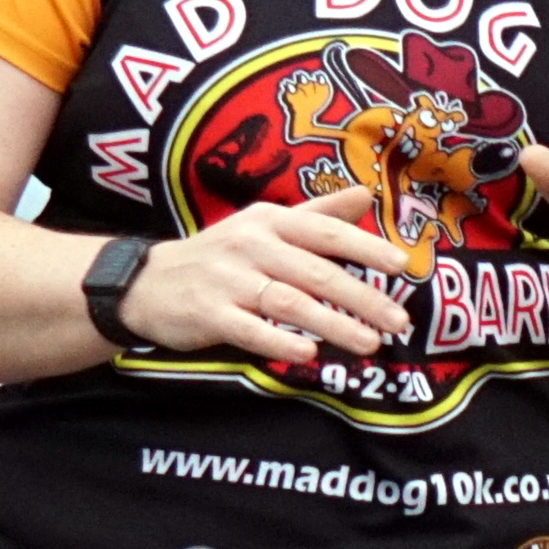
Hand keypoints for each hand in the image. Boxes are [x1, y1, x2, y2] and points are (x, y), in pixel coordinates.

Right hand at [121, 197, 416, 363]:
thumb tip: (366, 193)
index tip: (402, 266)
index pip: (325, 232)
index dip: (365, 247)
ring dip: (333, 324)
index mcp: (270, 220)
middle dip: (362, 298)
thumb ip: (317, 214)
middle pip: (316, 272)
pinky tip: (309, 355)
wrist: (146, 282)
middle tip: (398, 321)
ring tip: (370, 344)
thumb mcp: (263, 225)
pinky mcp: (207, 313)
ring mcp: (228, 280)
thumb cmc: (221, 256)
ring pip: (289, 302)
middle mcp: (251, 245)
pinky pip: (249, 329)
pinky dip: (279, 342)